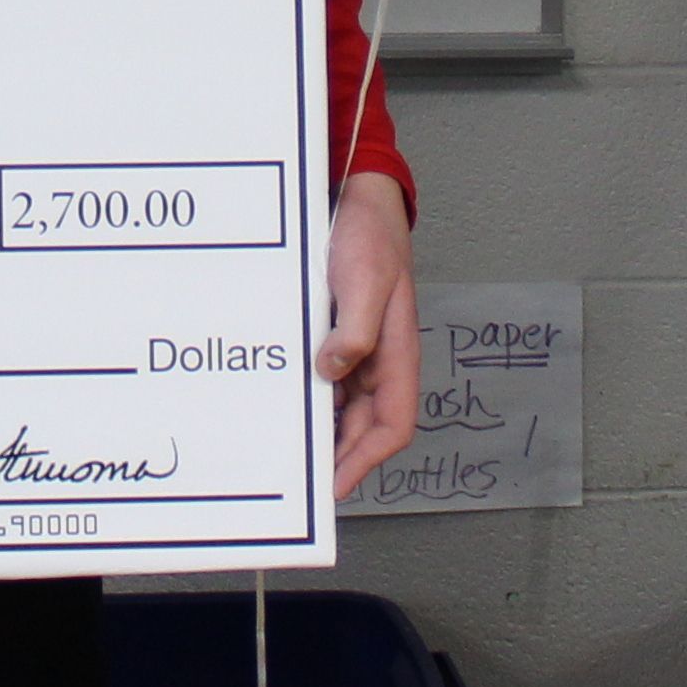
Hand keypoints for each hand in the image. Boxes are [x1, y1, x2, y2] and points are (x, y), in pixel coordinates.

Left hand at [311, 170, 419, 501]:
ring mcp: (360, 349)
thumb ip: (353, 332)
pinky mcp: (340, 335)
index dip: (366, 460)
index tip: (336, 485)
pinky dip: (313, 397)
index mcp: (397, 353)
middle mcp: (381, 359)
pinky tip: (288, 403)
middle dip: (340, 456)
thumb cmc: (371, 237)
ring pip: (345, 407)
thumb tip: (332, 372)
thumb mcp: (363, 282)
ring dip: (324, 430)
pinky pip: (329, 379)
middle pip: (366, 426)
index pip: (393, 425)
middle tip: (304, 480)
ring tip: (291, 451)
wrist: (360, 201)